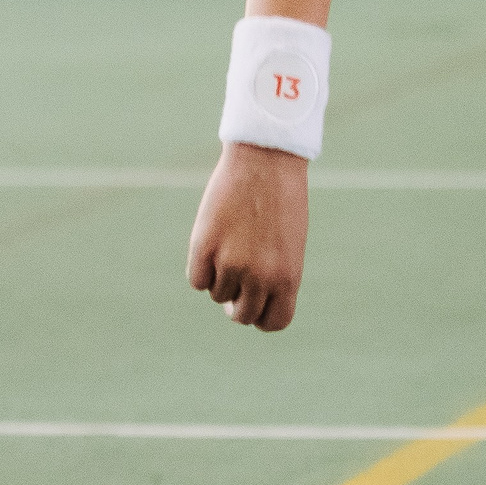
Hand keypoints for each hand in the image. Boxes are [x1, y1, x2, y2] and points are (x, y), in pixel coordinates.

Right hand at [188, 144, 310, 332]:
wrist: (267, 161)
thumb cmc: (282, 200)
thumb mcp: (288, 245)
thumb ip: (273, 277)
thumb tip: (242, 301)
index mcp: (288, 278)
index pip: (273, 323)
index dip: (261, 317)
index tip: (255, 304)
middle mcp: (260, 277)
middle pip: (242, 315)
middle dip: (237, 304)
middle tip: (235, 284)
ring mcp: (231, 263)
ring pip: (217, 294)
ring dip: (220, 278)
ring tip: (229, 246)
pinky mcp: (204, 247)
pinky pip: (197, 279)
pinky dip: (201, 269)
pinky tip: (210, 246)